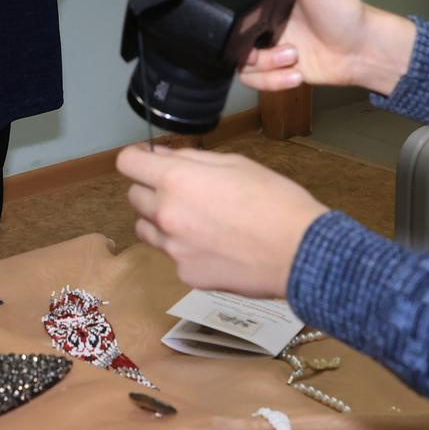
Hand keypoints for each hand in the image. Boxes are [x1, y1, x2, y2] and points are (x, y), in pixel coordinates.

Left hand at [116, 144, 321, 298]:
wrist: (300, 252)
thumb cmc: (275, 201)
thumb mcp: (235, 163)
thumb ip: (191, 158)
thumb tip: (162, 155)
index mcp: (176, 180)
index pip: (127, 162)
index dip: (139, 158)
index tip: (150, 161)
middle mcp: (166, 215)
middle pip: (133, 196)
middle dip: (152, 189)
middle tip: (185, 192)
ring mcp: (173, 249)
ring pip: (146, 229)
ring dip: (160, 221)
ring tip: (197, 220)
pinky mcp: (186, 274)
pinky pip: (171, 256)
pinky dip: (184, 249)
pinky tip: (214, 245)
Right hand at [231, 0, 414, 95]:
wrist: (362, 49)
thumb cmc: (341, 6)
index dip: (224, 3)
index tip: (232, 8)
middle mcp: (260, 18)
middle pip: (226, 33)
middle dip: (244, 45)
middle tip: (266, 41)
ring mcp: (265, 46)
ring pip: (238, 62)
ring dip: (266, 65)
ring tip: (292, 56)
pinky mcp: (274, 70)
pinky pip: (253, 81)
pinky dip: (273, 81)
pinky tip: (295, 71)